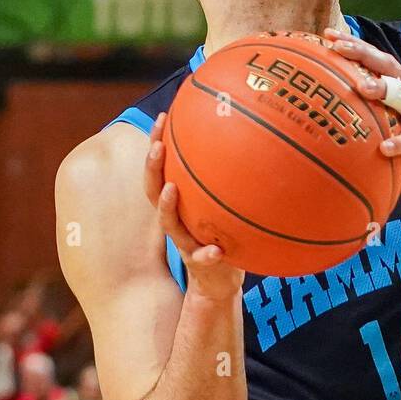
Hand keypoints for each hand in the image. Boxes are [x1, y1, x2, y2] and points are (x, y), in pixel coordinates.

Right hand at [144, 113, 243, 302]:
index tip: (161, 117)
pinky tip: (216, 250)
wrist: (219, 282)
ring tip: (172, 188)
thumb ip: (226, 181)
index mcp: (180, 204)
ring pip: (170, 224)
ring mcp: (185, 242)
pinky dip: (208, 253)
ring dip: (168, 206)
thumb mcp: (222, 206)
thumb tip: (248, 139)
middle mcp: (176, 220)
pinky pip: (203, 258)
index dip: (157, 144)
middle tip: (156, 146)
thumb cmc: (221, 235)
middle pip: (155, 191)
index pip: (162, 170)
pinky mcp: (200, 264)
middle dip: (153, 168)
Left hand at [323, 28, 400, 214]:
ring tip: (362, 87)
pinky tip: (384, 147)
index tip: (328, 35)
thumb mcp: (369, 121)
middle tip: (339, 49)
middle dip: (363, 54)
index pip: (373, 58)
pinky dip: (398, 143)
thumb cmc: (388, 145)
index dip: (353, 43)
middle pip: (388, 67)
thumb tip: (309, 97)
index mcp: (395, 85)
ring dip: (383, 89)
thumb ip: (350, 106)